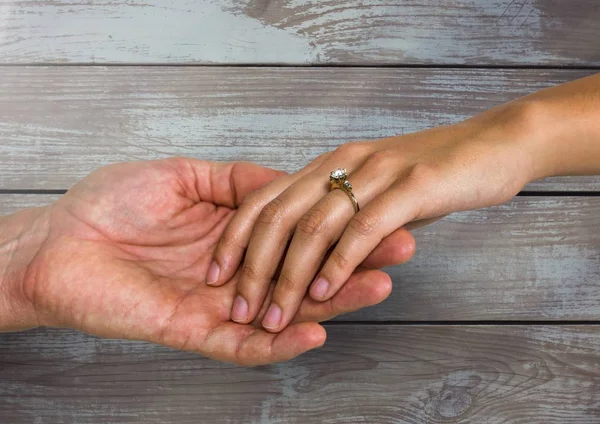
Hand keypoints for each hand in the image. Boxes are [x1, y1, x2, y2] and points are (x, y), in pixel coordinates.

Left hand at [19, 158, 414, 364]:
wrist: (59, 239)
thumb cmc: (111, 203)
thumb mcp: (185, 175)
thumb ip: (237, 182)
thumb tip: (286, 179)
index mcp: (235, 234)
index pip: (299, 234)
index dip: (339, 225)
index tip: (381, 212)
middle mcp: (237, 271)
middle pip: (305, 273)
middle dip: (354, 263)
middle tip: (401, 251)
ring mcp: (219, 304)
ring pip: (286, 311)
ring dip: (332, 303)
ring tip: (377, 287)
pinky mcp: (195, 330)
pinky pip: (245, 345)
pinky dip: (281, 342)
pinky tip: (316, 330)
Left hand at [210, 101, 543, 331]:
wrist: (494, 143)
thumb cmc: (431, 172)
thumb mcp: (374, 186)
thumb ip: (341, 211)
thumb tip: (311, 252)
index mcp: (328, 163)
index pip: (264, 198)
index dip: (236, 238)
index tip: (218, 275)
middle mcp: (342, 163)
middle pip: (279, 215)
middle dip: (254, 267)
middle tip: (240, 309)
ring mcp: (376, 172)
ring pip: (315, 227)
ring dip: (289, 277)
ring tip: (273, 316)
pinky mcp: (412, 185)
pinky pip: (362, 229)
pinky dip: (338, 264)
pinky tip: (323, 293)